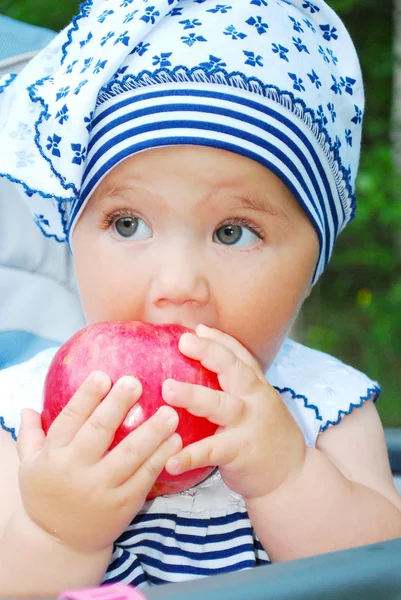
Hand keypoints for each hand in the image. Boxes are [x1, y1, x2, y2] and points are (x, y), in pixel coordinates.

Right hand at [17, 372, 181, 553]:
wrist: (60, 544)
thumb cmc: (48, 495)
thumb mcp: (30, 467)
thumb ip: (30, 436)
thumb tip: (26, 407)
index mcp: (53, 457)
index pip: (69, 420)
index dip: (86, 397)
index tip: (103, 375)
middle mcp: (76, 472)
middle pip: (98, 433)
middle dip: (117, 406)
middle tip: (135, 383)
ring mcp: (102, 490)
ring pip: (129, 456)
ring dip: (151, 432)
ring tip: (169, 412)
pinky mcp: (123, 505)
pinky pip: (145, 478)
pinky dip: (161, 458)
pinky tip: (175, 441)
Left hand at [162, 325, 305, 499]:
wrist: (293, 475)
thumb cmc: (265, 435)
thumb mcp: (258, 404)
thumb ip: (237, 386)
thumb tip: (205, 365)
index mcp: (256, 387)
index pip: (240, 356)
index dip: (219, 340)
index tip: (197, 329)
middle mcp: (255, 400)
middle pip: (234, 370)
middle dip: (209, 353)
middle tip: (183, 342)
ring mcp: (249, 425)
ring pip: (221, 405)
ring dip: (194, 395)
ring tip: (167, 389)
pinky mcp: (241, 451)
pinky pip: (212, 451)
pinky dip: (190, 456)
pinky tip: (170, 460)